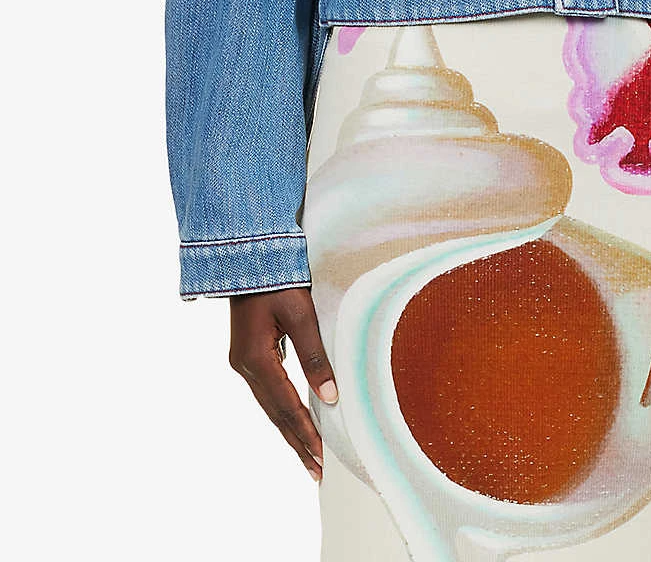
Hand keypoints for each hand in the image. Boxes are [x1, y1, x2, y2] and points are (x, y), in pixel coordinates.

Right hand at [228, 285, 338, 481]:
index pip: (286, 405)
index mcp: (256, 358)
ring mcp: (243, 361)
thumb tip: (330, 396)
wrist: (247, 258)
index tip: (321, 456)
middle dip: (297, 441)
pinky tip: (293, 420)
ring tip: (308, 454)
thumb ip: (314, 356)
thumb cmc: (276, 280)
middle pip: (275, 412)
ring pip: (269, 404)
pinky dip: (282, 409)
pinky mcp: (248, 354)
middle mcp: (245, 365)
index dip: (305, 432)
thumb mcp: (299, 315)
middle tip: (316, 469)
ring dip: (289, 429)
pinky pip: (267, 391)